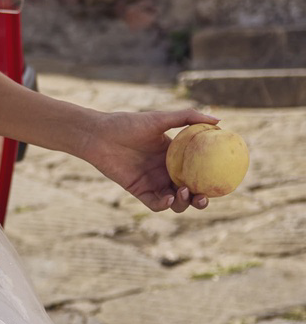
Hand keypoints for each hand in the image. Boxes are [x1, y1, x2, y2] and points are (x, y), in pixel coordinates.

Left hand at [83, 107, 220, 211]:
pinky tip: (168, 197)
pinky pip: (155, 204)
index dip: (211, 180)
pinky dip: (164, 204)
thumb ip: (188, 118)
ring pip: (174, 202)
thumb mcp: (160, 118)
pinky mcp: (138, 190)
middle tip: (205, 198)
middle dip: (200, 200)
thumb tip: (219, 121)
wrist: (99, 135)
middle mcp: (166, 171)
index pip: (199, 172)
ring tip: (185, 192)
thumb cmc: (127, 123)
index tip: (223, 182)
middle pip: (190, 192)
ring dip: (183, 203)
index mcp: (175, 156)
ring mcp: (153, 182)